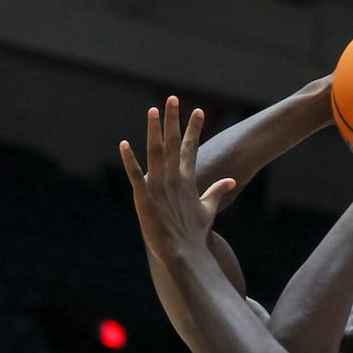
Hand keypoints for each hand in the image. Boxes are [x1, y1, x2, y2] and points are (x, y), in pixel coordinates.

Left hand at [120, 97, 236, 262]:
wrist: (183, 254)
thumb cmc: (193, 234)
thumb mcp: (207, 210)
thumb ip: (216, 192)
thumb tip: (229, 181)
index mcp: (187, 180)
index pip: (190, 148)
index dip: (193, 129)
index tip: (197, 110)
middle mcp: (173, 179)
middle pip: (173, 144)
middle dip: (173, 120)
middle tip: (173, 98)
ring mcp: (158, 187)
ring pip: (155, 153)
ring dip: (154, 131)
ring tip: (153, 110)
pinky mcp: (144, 198)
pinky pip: (135, 175)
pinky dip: (129, 160)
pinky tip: (123, 144)